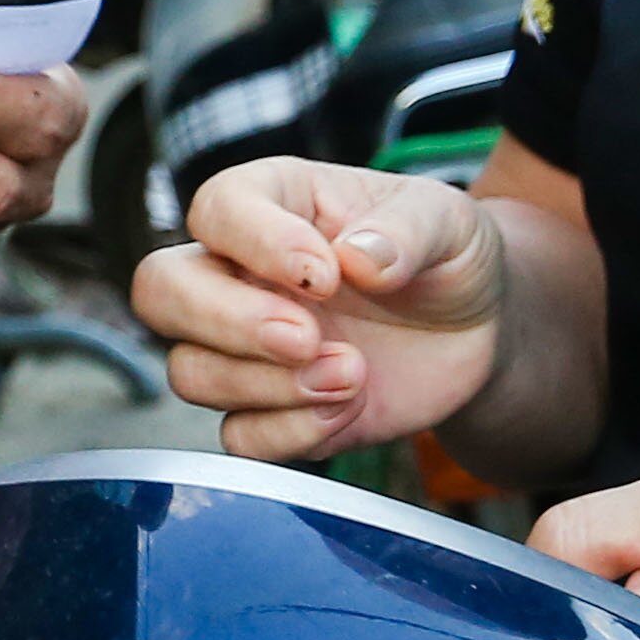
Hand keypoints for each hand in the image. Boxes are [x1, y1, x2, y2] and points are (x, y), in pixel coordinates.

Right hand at [129, 159, 508, 461]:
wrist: (476, 330)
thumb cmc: (446, 255)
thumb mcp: (450, 221)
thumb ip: (408, 229)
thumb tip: (360, 257)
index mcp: (274, 203)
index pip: (218, 209)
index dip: (258, 243)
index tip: (327, 275)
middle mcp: (239, 271)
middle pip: (162, 291)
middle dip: (227, 322)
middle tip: (307, 337)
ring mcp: (245, 345)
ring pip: (191, 371)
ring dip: (270, 385)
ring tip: (353, 373)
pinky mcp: (269, 409)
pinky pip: (238, 437)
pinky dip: (292, 433)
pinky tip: (348, 407)